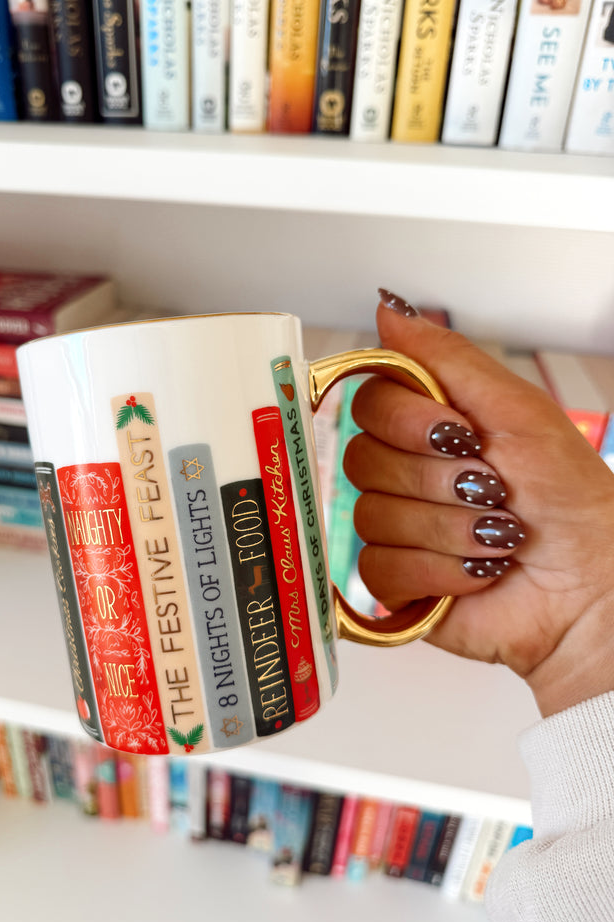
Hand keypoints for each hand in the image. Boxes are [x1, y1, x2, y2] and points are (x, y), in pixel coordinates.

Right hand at [343, 290, 613, 716]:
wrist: (592, 581)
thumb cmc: (568, 496)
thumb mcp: (515, 409)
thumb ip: (446, 358)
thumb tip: (389, 308)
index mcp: (428, 428)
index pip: (368, 403)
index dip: (405, 421)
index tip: (459, 433)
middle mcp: (404, 474)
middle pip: (363, 461)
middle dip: (439, 480)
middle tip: (491, 490)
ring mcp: (397, 528)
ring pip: (373, 517)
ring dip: (450, 529)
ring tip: (497, 537)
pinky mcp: (397, 581)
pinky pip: (379, 569)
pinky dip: (439, 570)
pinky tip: (476, 572)